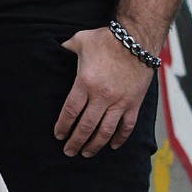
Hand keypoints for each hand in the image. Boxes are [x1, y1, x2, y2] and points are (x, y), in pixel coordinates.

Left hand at [55, 27, 153, 157]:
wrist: (138, 38)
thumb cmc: (107, 39)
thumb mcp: (80, 40)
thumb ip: (66, 48)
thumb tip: (54, 49)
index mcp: (85, 83)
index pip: (70, 112)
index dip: (63, 126)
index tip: (59, 135)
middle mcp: (102, 96)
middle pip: (85, 126)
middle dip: (75, 142)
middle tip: (69, 152)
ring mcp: (120, 101)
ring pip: (105, 131)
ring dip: (94, 145)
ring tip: (86, 153)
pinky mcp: (134, 103)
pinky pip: (126, 126)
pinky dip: (119, 139)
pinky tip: (111, 146)